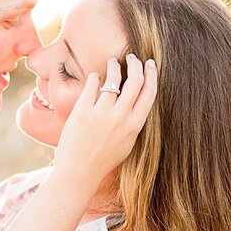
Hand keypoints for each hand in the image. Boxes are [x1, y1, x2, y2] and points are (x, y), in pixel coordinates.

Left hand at [53, 54, 156, 185]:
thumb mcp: (127, 143)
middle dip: (135, 63)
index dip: (152, 73)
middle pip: (135, 80)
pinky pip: (92, 83)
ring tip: (112, 62)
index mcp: (134, 125)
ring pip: (113, 77)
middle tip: (131, 57)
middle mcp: (120, 117)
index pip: (150, 91)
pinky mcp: (82, 110)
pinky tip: (94, 77)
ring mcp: (101, 113)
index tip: (150, 64)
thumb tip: (136, 98)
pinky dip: (94, 77)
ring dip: (114, 65)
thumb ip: (133, 121)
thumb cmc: (103, 160)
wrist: (78, 172)